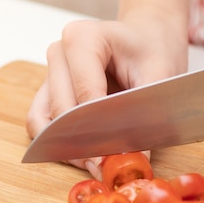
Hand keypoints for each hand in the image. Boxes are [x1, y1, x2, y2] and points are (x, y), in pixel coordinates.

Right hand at [26, 7, 188, 177]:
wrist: (149, 36)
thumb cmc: (154, 47)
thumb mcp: (161, 75)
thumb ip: (148, 113)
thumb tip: (137, 157)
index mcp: (84, 38)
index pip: (84, 93)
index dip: (97, 129)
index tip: (110, 157)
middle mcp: (60, 52)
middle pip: (61, 109)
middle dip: (83, 142)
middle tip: (106, 167)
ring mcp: (52, 71)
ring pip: (44, 119)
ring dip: (66, 146)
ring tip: (96, 163)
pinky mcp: (51, 89)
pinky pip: (42, 121)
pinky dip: (59, 142)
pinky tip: (86, 155)